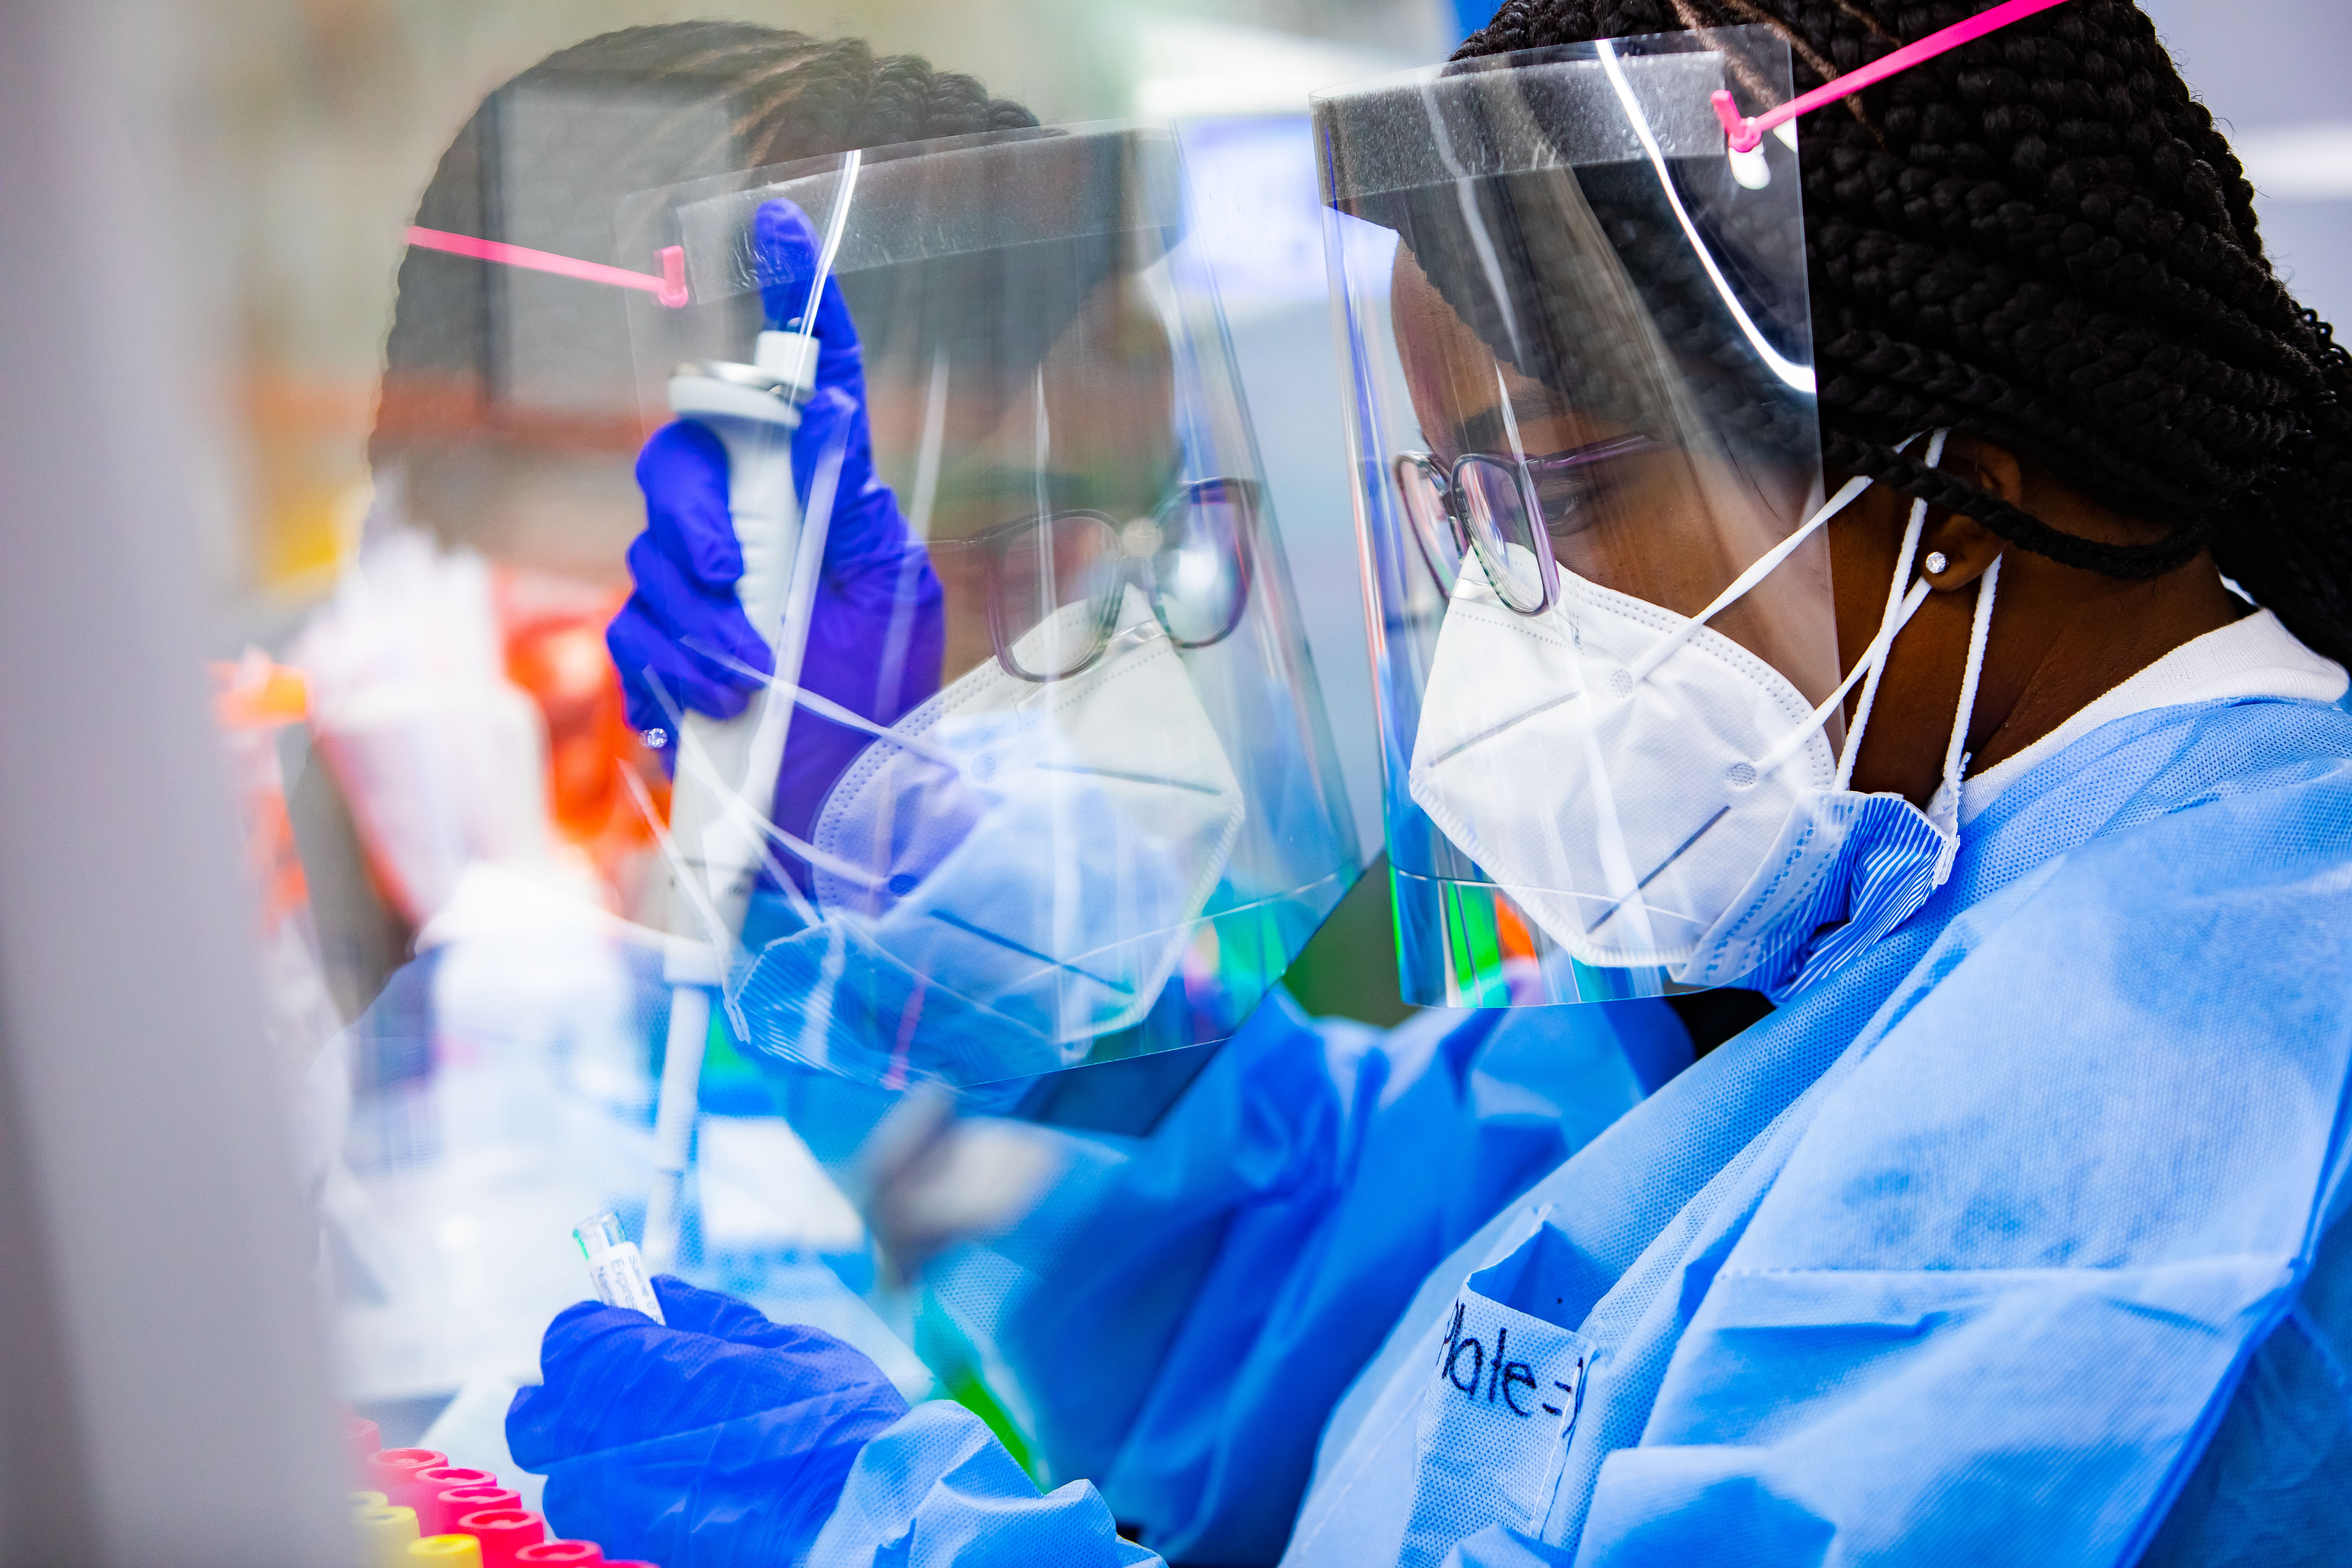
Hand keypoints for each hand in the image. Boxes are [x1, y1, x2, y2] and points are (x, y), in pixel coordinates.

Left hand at [507, 1275, 908, 1566]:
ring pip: (564, 1475)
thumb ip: (706, 1318)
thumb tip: (662, 1294)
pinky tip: (676, 1490)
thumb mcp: (778, 1344)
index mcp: (633, 1371)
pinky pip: (599, 1518)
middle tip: (633, 1387)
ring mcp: (608, 1507)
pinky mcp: (629, 1547)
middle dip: (574, 1393)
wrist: (849, 1518)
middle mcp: (600, 1441)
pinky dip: (621, 1500)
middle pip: (539, 1413)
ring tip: (661, 1447)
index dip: (605, 1327)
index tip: (637, 1328)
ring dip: (594, 1454)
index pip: (571, 1337)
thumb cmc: (825, 1422)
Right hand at [606, 198, 944, 859]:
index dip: (790, 302)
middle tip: (736, 575)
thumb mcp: (893, 599)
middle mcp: (748, 530)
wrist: (845, 812)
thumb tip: (831, 412)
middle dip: (697, 517)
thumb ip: (858, 512)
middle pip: (681, 462)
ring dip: (702, 621)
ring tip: (754, 680)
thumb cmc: (878, 704)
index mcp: (815, 502)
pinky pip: (634, 634)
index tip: (783, 227)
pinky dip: (675, 670)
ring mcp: (695, 590)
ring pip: (651, 556)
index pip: (801, 387)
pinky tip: (717, 706)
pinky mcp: (657, 655)